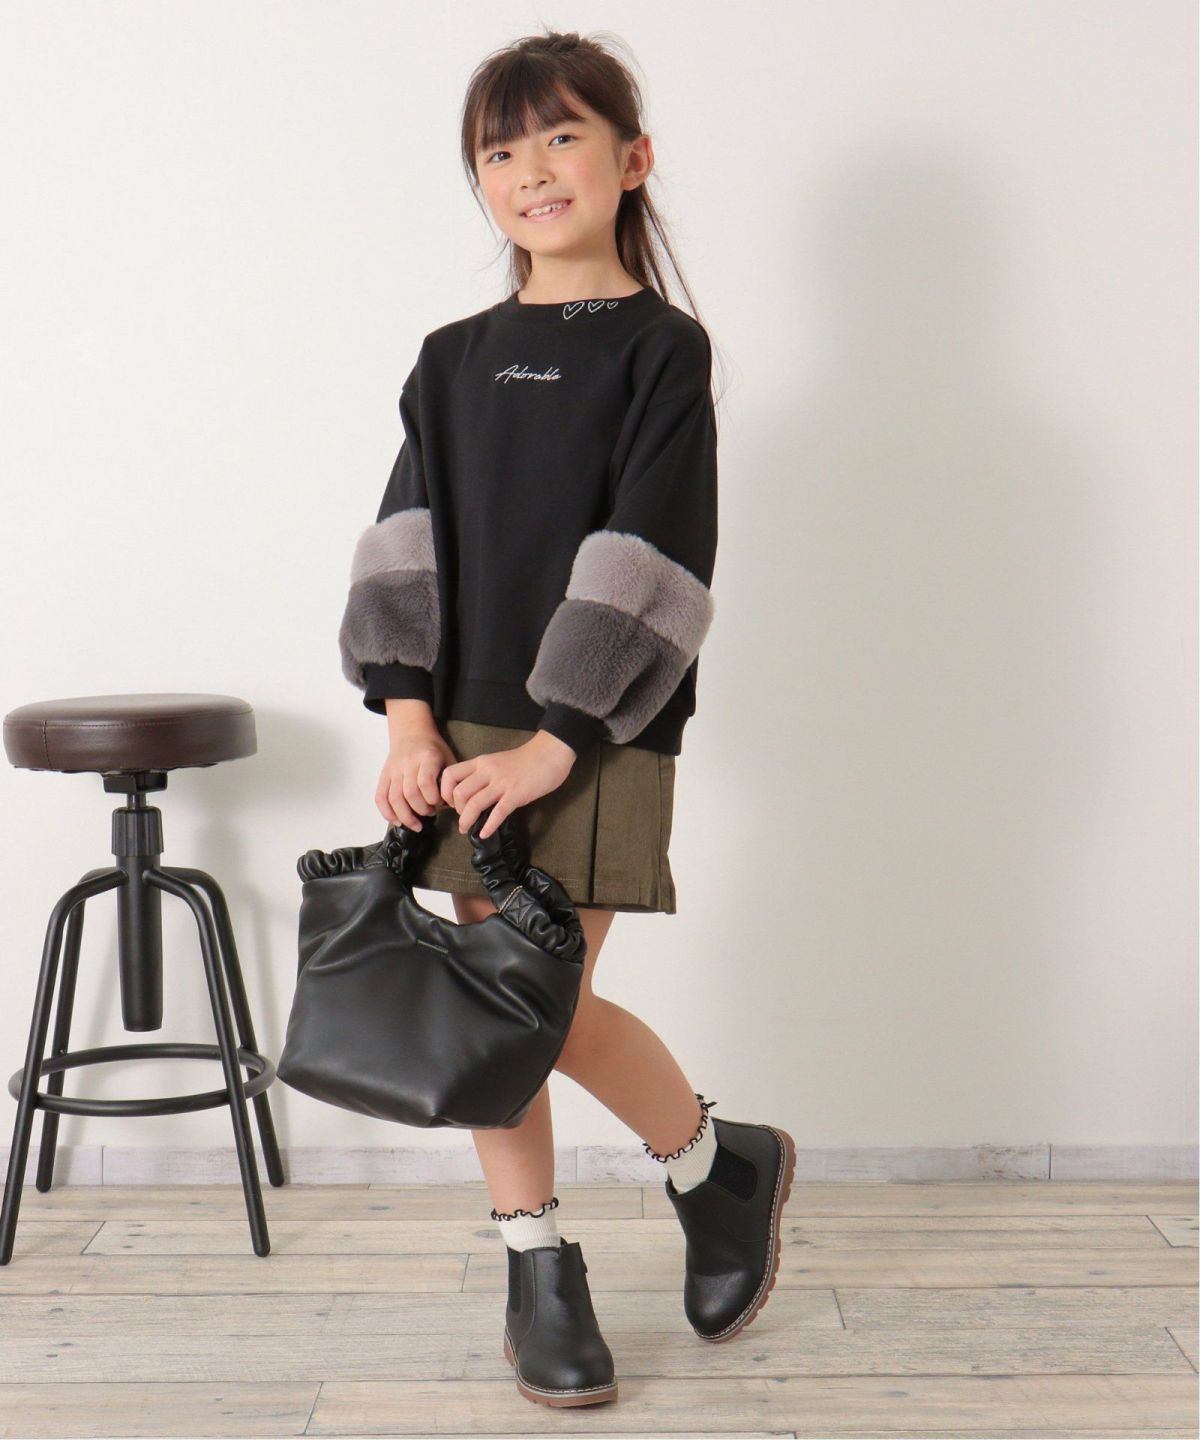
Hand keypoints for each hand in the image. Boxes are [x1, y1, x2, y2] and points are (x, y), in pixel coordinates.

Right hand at [376, 726, 458, 830]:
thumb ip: (450, 779)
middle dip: (421, 810)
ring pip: (394, 798)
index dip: (433, 799)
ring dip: (405, 816)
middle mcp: (407, 763)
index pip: (425, 782)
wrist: (411, 732)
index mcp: (427, 757)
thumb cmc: (433, 748)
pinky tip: (398, 822)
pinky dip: (387, 813)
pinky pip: (380, 797)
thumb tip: (452, 805)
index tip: (440, 804)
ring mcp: (393, 770)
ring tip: (417, 825)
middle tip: (431, 813)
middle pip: (410, 793)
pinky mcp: (384, 775)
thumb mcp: (448, 757)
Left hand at [440, 731, 575, 838]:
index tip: (452, 803)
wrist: (550, 753)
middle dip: (457, 811)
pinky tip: (484, 834)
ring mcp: (502, 783)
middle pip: (459, 793)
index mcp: (481, 762)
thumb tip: (473, 795)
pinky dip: (488, 826)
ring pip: (474, 804)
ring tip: (466, 830)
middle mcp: (487, 771)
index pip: (450, 774)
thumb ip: (484, 776)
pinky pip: (498, 813)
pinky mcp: (516, 794)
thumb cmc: (526, 759)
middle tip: (463, 818)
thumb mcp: (498, 762)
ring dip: (467, 821)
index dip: (444, 792)